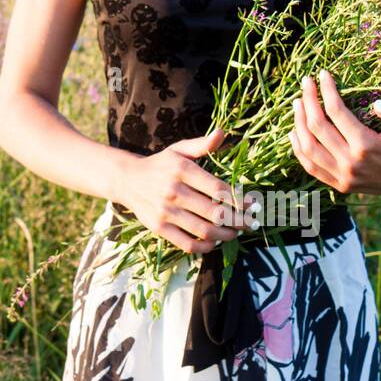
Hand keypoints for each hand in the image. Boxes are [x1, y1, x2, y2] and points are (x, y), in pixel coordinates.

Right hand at [115, 129, 249, 254]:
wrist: (128, 180)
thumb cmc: (161, 165)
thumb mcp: (179, 149)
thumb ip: (201, 145)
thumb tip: (222, 133)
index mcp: (182, 170)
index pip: (219, 189)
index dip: (239, 199)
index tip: (252, 204)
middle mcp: (174, 191)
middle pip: (215, 212)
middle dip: (237, 220)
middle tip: (249, 223)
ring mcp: (166, 212)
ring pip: (204, 230)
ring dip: (225, 235)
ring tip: (234, 233)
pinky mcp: (159, 228)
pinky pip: (187, 243)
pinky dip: (205, 247)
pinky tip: (214, 243)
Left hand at [289, 69, 380, 198]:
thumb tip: (379, 103)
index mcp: (366, 146)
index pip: (336, 112)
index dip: (326, 90)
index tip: (323, 74)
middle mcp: (350, 163)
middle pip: (317, 127)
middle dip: (308, 101)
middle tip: (306, 82)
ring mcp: (343, 177)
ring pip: (308, 148)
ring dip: (299, 123)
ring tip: (298, 103)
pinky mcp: (340, 186)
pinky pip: (311, 167)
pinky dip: (298, 150)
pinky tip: (295, 132)